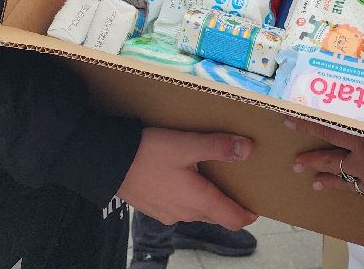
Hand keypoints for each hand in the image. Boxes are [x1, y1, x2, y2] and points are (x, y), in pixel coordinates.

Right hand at [116, 127, 256, 227]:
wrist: (107, 163)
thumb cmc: (148, 153)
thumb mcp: (187, 144)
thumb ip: (218, 147)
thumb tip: (248, 149)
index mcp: (198, 200)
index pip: (231, 218)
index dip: (246, 215)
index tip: (256, 208)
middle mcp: (184, 213)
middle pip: (214, 215)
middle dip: (227, 205)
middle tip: (236, 187)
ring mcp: (167, 213)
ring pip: (195, 211)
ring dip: (206, 200)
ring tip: (210, 179)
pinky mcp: (153, 207)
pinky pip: (178, 206)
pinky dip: (188, 197)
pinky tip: (182, 178)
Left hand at [286, 111, 363, 199]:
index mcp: (363, 143)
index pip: (330, 131)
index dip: (310, 125)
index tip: (289, 123)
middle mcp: (363, 164)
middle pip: (332, 160)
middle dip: (313, 161)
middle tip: (295, 164)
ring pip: (346, 183)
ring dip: (331, 182)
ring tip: (315, 184)